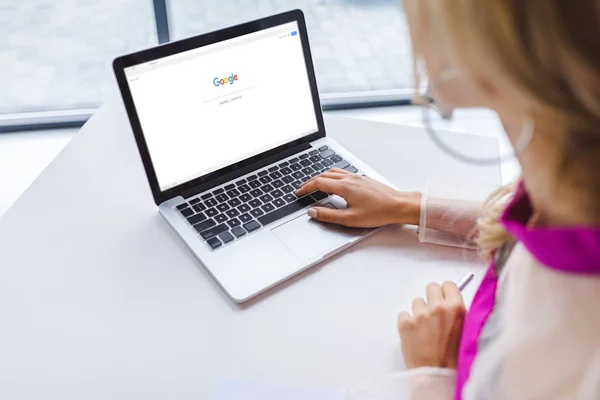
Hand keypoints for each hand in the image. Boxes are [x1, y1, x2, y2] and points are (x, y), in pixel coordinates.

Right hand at [295, 168, 421, 227]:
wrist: (399, 205)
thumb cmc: (379, 212)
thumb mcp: (350, 219)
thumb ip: (329, 215)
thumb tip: (313, 211)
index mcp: (345, 187)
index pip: (319, 183)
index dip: (306, 187)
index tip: (298, 192)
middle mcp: (350, 178)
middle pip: (324, 175)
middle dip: (311, 181)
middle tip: (303, 189)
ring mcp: (357, 177)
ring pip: (333, 172)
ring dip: (321, 176)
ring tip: (315, 184)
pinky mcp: (363, 179)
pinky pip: (342, 173)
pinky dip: (332, 176)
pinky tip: (334, 183)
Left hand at [397, 282, 465, 368]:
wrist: (437, 375)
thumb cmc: (454, 357)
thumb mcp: (466, 330)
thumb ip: (458, 312)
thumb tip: (451, 299)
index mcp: (456, 308)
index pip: (448, 284)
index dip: (446, 293)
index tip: (444, 300)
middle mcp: (437, 308)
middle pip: (431, 287)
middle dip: (432, 298)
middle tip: (434, 313)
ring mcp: (420, 315)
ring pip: (417, 301)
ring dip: (420, 311)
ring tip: (425, 329)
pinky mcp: (405, 323)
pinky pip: (404, 314)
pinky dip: (407, 322)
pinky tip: (415, 334)